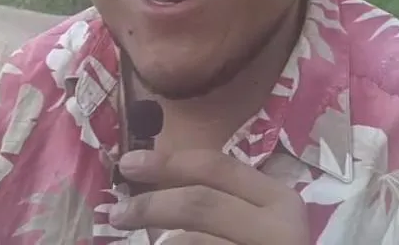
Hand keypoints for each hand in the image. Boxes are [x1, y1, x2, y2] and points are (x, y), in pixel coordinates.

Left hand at [109, 150, 308, 244]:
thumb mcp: (259, 223)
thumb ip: (224, 202)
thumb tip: (155, 181)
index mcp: (280, 200)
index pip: (217, 167)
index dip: (168, 162)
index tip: (128, 163)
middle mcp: (278, 229)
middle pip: (199, 204)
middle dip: (150, 204)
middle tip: (118, 213)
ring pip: (190, 242)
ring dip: (157, 242)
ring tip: (137, 242)